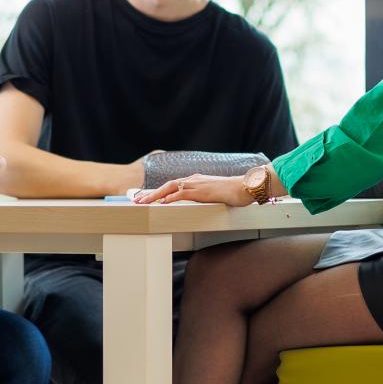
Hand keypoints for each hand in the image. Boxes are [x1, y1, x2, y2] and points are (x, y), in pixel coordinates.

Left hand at [133, 174, 251, 206]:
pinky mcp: (202, 192)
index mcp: (196, 181)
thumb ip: (205, 196)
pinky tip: (162, 203)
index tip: (147, 198)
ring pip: (171, 188)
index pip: (173, 185)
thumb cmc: (234, 192)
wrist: (245, 187)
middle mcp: (194, 180)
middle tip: (137, 200)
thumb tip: (200, 202)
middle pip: (167, 185)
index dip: (158, 191)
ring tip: (143, 202)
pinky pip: (182, 194)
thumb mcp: (215, 194)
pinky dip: (171, 198)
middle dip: (151, 193)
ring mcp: (197, 185)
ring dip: (155, 195)